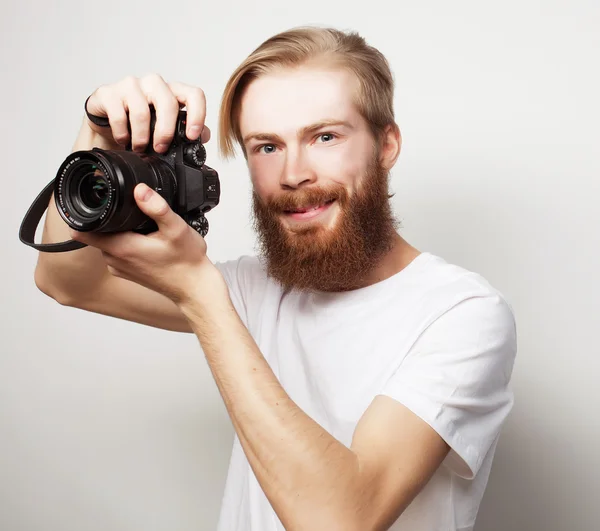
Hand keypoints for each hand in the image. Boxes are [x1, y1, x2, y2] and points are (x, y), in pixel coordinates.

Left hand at [69, 183, 217, 304]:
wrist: (194, 287)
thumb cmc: (186, 262)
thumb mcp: (176, 228)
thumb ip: (157, 207)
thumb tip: (139, 189)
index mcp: (122, 248)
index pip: (82, 231)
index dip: (81, 214)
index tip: (91, 203)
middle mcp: (115, 260)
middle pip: (96, 232)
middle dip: (107, 219)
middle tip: (129, 212)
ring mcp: (120, 268)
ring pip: (107, 241)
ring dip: (118, 231)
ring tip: (141, 227)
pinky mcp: (128, 272)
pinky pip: (117, 252)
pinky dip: (126, 244)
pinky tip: (146, 241)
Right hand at [84, 73, 210, 152]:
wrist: (107, 125)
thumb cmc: (140, 125)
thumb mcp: (166, 130)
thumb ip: (186, 131)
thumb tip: (205, 135)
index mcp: (172, 92)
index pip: (194, 94)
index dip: (197, 115)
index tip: (191, 136)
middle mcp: (153, 85)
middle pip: (168, 102)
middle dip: (166, 131)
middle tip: (161, 148)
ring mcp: (130, 86)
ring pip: (141, 110)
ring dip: (142, 136)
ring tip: (139, 148)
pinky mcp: (108, 93)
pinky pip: (118, 114)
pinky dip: (122, 133)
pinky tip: (123, 140)